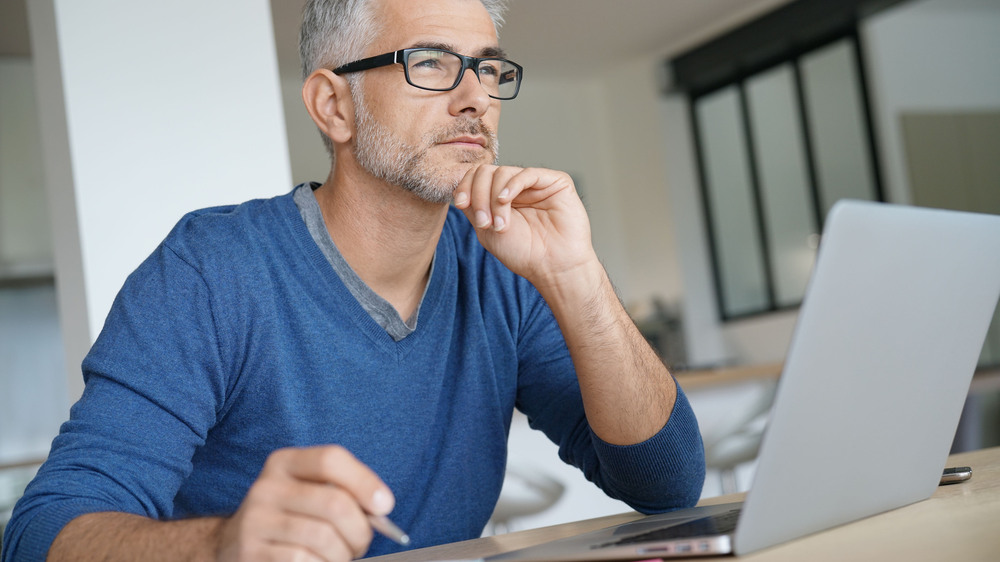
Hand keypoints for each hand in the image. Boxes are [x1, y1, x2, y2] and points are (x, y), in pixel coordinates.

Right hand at [215, 445, 393, 561]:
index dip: (364, 481)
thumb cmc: (291, 519)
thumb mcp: (309, 494)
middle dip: (360, 530)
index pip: (331, 459)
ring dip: (343, 555)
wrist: (233, 547)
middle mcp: (266, 487)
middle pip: (334, 503)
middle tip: (361, 544)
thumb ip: (343, 493)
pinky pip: (303, 561)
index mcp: (284, 463)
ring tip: (340, 557)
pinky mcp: (250, 553)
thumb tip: (381, 508)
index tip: (385, 506)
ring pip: (324, 538)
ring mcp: (255, 521)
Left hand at [452, 165, 596, 288]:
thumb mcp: (487, 231)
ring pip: (503, 172)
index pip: (477, 177)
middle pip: (486, 172)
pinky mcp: (556, 182)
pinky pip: (527, 173)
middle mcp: (518, 187)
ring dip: (494, 199)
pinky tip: (504, 201)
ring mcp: (536, 183)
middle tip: (483, 222)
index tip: (461, 204)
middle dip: (478, 195)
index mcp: (501, 197)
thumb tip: (460, 187)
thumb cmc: (524, 254)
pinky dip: (511, 186)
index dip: (465, 186)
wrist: (553, 267)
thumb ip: (473, 207)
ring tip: (500, 226)